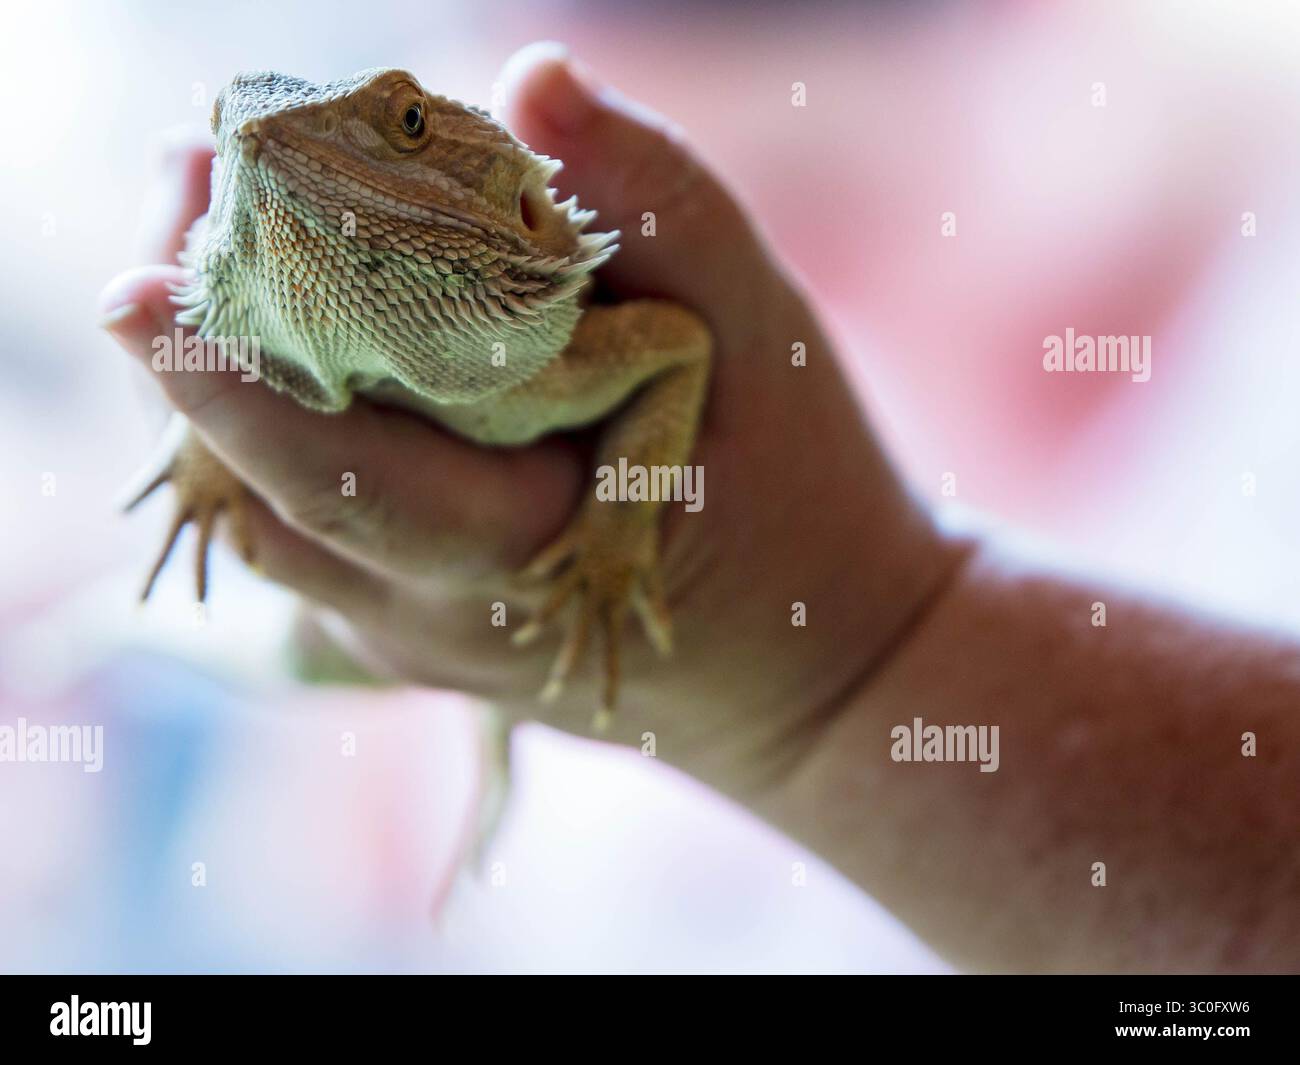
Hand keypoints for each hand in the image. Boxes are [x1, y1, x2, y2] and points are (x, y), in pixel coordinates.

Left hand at [99, 43, 959, 800]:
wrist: (806, 667)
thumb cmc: (799, 498)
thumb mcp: (760, 339)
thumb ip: (661, 205)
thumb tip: (529, 80)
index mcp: (515, 555)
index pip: (334, 476)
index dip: (224, 383)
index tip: (141, 287)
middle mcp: (428, 612)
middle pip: (253, 486)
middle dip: (199, 340)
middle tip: (186, 175)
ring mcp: (401, 630)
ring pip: (256, 507)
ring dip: (220, 376)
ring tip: (217, 232)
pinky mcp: (398, 619)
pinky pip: (297, 519)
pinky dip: (269, 420)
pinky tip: (289, 327)